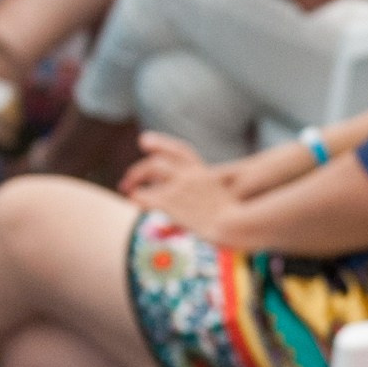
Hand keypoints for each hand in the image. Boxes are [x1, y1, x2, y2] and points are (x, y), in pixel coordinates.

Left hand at [118, 130, 263, 238]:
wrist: (237, 225)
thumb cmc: (241, 222)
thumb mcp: (230, 205)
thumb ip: (215, 202)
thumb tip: (215, 212)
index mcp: (205, 174)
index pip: (181, 151)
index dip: (162, 144)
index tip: (145, 141)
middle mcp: (190, 175)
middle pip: (159, 160)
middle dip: (140, 166)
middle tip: (128, 178)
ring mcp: (179, 187)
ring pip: (149, 169)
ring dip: (134, 176)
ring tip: (126, 187)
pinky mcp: (169, 203)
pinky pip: (145, 195)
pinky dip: (137, 196)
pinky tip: (132, 200)